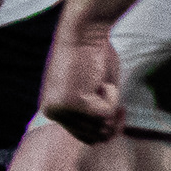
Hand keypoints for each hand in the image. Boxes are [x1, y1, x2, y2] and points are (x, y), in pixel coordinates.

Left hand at [40, 13, 124, 143]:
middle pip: (92, 137)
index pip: (83, 136)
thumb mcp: (90, 91)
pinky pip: (106, 113)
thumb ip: (92, 114)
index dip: (106, 128)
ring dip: (111, 105)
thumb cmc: (91, 57)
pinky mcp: (74, 103)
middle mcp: (52, 112)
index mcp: (53, 110)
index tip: (118, 110)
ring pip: (100, 126)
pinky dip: (112, 97)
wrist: (84, 33)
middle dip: (111, 122)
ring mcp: (61, 109)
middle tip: (117, 102)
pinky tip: (101, 80)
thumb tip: (103, 137)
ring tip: (101, 84)